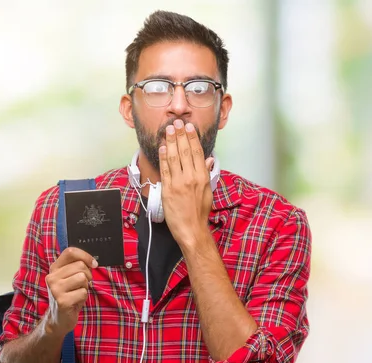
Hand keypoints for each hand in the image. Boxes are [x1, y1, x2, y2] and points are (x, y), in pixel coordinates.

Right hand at [44, 247, 96, 336]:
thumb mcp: (70, 278)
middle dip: (88, 275)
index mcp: (54, 268)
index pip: (70, 252)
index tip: (93, 264)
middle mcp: (52, 277)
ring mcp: (55, 289)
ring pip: (82, 278)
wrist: (59, 319)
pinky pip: (83, 292)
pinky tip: (76, 302)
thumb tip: (93, 261)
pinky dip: (84, 297)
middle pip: (80, 265)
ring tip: (77, 293)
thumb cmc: (69, 295)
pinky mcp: (62, 301)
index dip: (85, 256)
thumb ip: (77, 267)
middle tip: (82, 285)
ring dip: (85, 287)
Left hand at [158, 119, 214, 246]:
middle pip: (184, 151)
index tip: (188, 127)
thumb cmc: (200, 212)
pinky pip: (165, 169)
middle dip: (179, 135)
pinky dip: (163, 157)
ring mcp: (178, 183)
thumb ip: (207, 173)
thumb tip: (209, 159)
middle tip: (176, 123)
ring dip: (170, 142)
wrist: (192, 229)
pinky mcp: (168, 189)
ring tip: (167, 130)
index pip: (197, 152)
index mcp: (202, 177)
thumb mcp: (208, 191)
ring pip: (173, 157)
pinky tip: (162, 147)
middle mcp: (191, 177)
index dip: (191, 138)